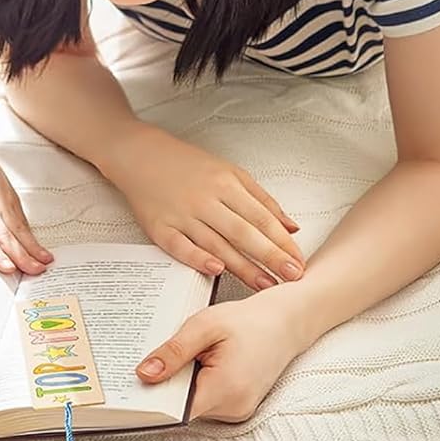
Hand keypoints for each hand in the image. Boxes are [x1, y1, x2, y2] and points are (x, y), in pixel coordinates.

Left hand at [0, 130, 53, 275]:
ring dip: (32, 247)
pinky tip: (39, 247)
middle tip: (35, 272)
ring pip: (18, 228)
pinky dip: (31, 234)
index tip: (8, 268)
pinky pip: (21, 218)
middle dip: (22, 256)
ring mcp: (0, 201)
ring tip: (45, 262)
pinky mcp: (9, 195)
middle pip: (5, 235)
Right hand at [99, 125, 302, 290]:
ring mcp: (182, 214)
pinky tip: (216, 270)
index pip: (260, 216)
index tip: (298, 261)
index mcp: (225, 183)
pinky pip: (181, 246)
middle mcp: (205, 199)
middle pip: (243, 231)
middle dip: (269, 256)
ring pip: (217, 243)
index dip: (281, 241)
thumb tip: (291, 227)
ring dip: (243, 267)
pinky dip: (198, 258)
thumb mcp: (229, 172)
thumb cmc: (188, 165)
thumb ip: (261, 199)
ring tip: (265, 285)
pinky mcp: (160, 227)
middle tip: (291, 277)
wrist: (140, 154)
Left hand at [138, 289, 313, 422]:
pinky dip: (197, 383)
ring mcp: (238, 410)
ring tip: (183, 354)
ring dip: (183, 383)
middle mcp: (234, 408)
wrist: (286, 321)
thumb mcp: (205, 325)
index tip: (133, 386)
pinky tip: (197, 360)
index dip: (154, 400)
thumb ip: (174, 352)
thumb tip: (144, 374)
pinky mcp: (238, 405)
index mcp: (226, 389)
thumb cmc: (248, 320)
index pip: (178, 410)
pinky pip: (208, 400)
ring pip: (195, 404)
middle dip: (167, 385)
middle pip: (184, 407)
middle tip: (153, 359)